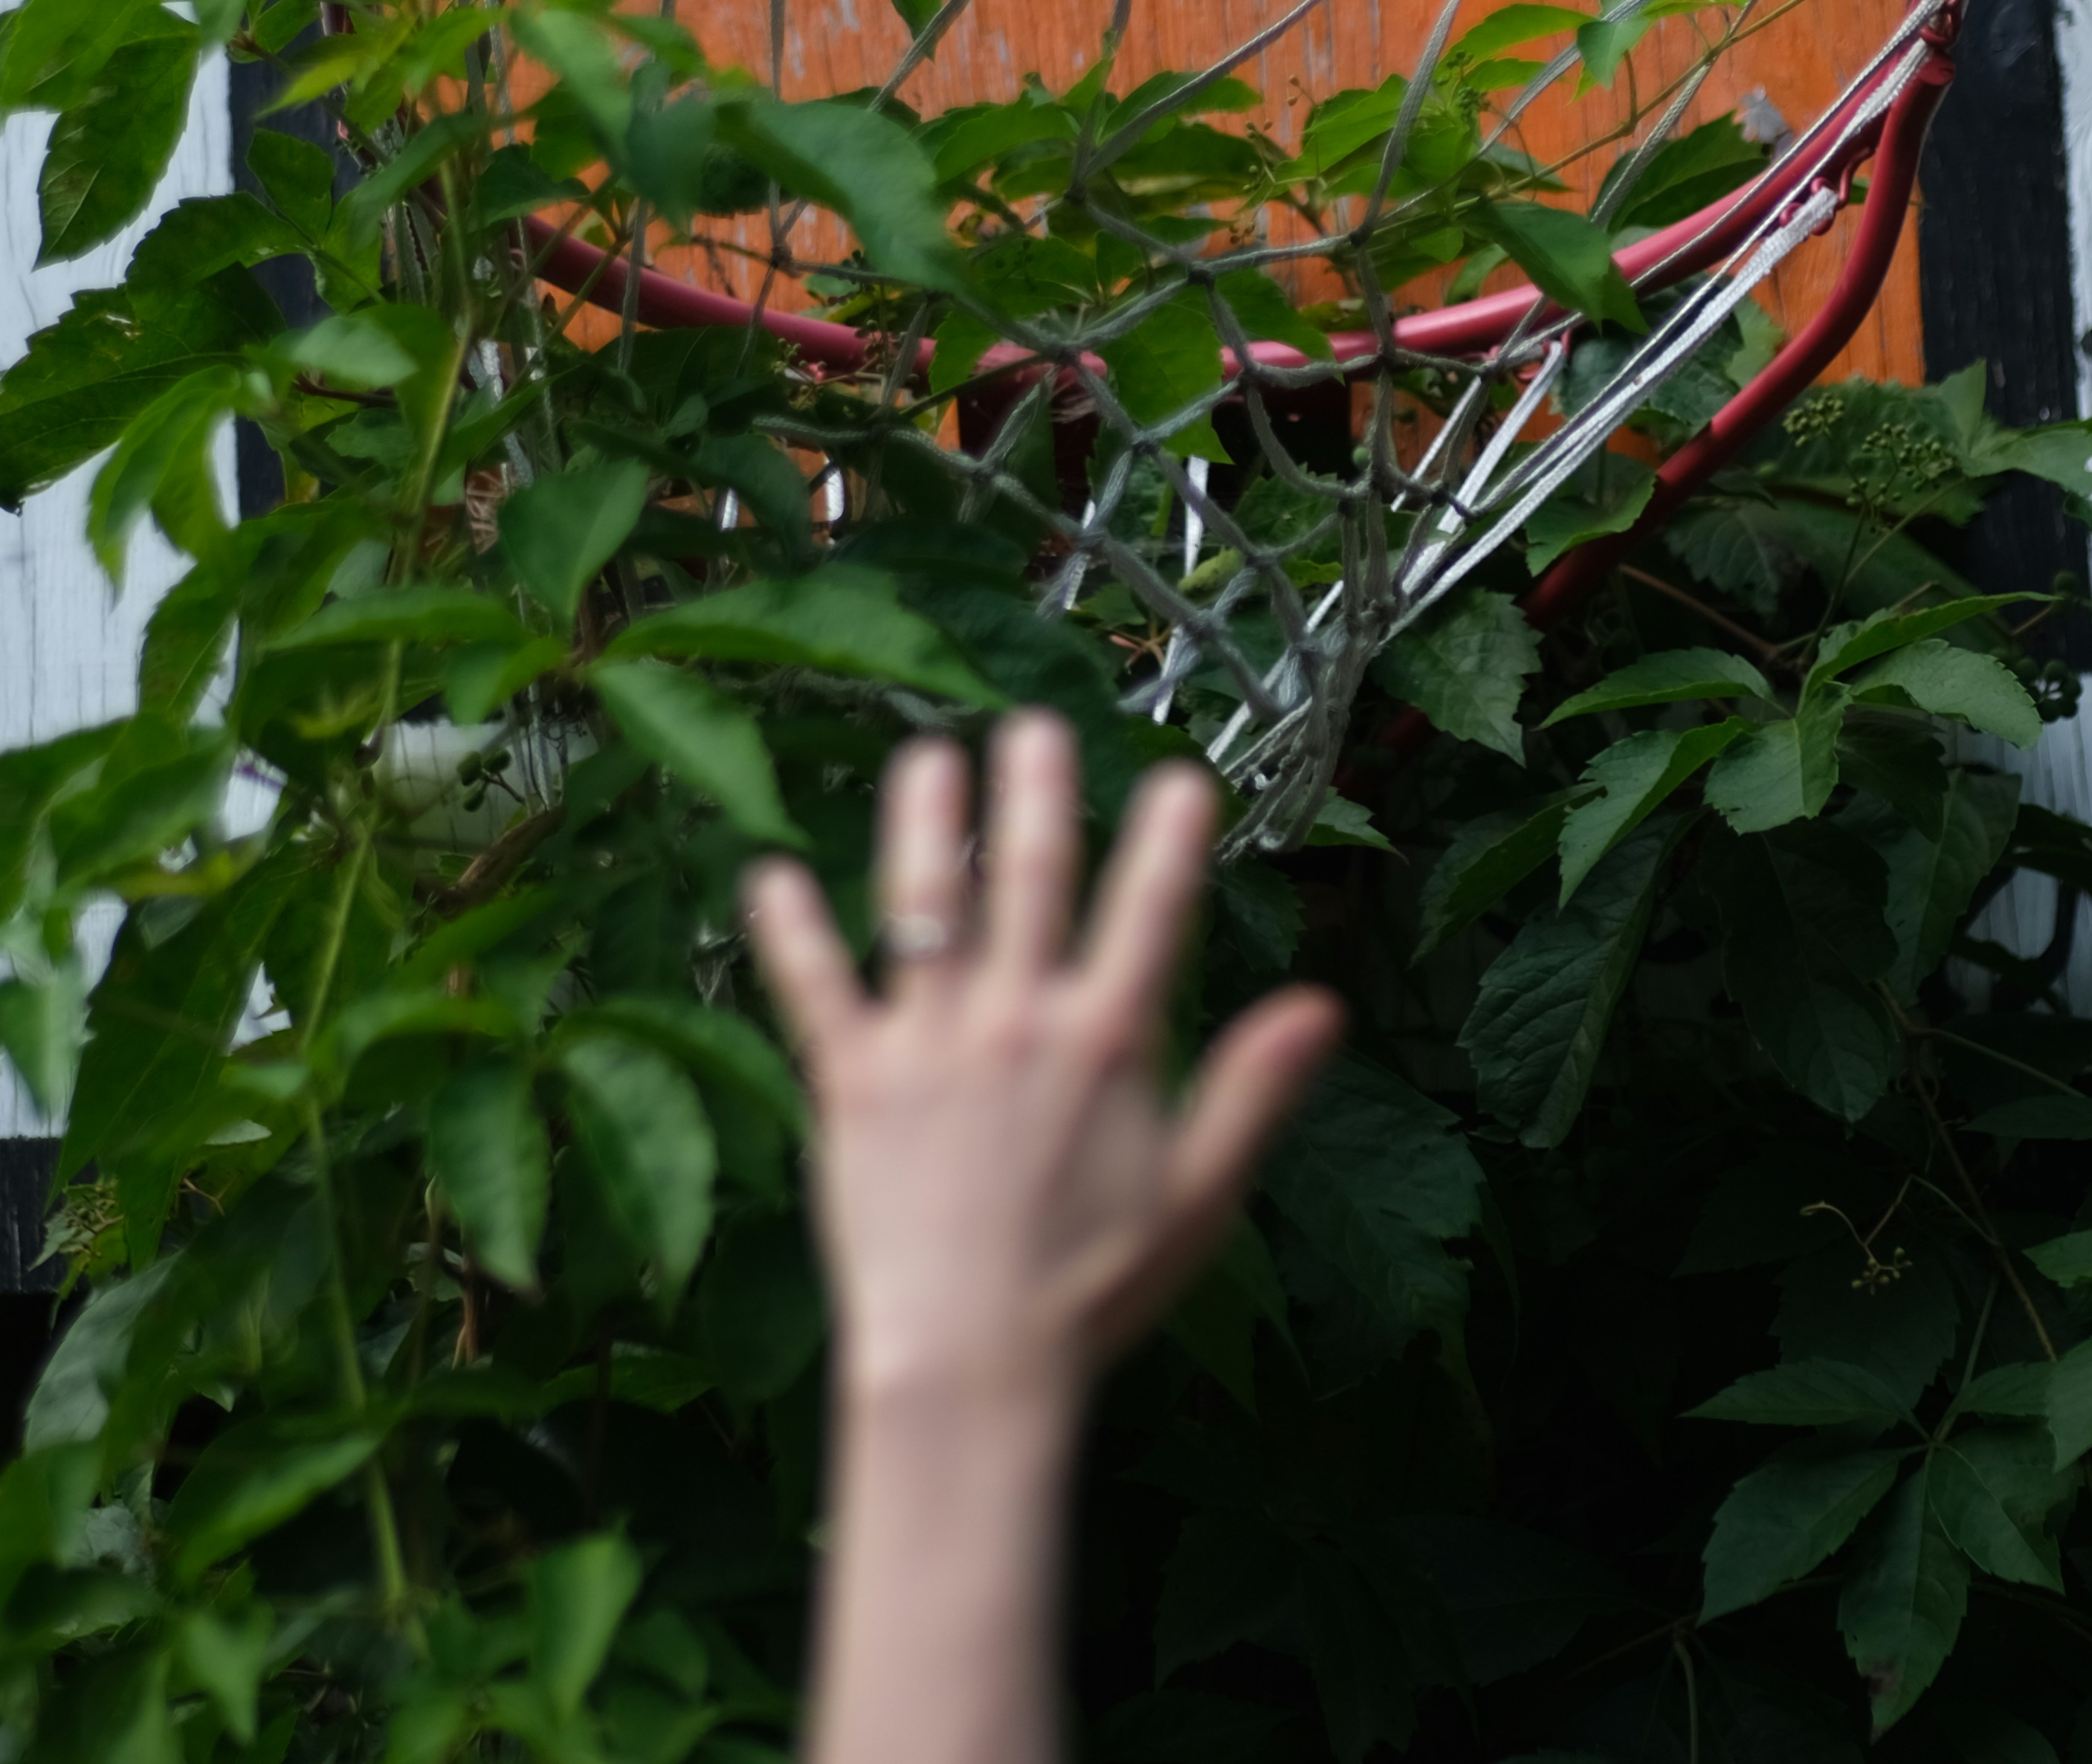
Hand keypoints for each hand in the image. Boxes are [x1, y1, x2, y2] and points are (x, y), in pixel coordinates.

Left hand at [745, 711, 1341, 1414]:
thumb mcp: (1198, 1198)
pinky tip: (767, 874)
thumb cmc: (1090, 1293)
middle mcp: (1016, 1019)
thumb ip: (1254, 1091)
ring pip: (923, 904)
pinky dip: (787, 930)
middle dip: (1035, 789)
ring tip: (924, 756)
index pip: (1151, 910)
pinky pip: (813, 989)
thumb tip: (1325, 1005)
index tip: (1181, 772)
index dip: (1170, 835)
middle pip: (1028, 875)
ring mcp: (927, 1043)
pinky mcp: (850, 1083)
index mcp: (1107, 1042)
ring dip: (921, 820)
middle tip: (1034, 724)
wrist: (970, 1367)